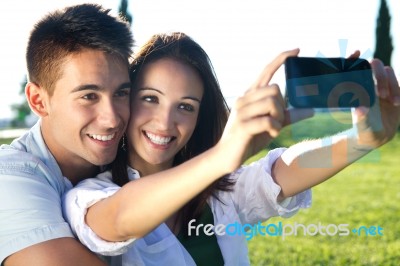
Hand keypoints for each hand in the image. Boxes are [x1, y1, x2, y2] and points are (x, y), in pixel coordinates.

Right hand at [219, 49, 313, 169]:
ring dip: (278, 118)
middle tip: (277, 121)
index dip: (281, 59)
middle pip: (275, 89)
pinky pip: (268, 120)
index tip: (297, 50)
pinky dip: (274, 128)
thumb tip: (310, 110)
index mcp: (250, 95)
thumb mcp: (270, 125)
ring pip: (272, 102)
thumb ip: (287, 116)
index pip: (266, 71)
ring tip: (272, 129)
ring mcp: (241, 111)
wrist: (226, 156)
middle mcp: (244, 99)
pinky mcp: (242, 125)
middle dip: (282, 106)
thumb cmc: (248, 139)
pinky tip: (269, 134)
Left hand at [352, 58, 399, 147]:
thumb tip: (360, 110)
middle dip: (380, 76)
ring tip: (392, 101)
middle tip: (381, 94)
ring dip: (391, 83)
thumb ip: (361, 118)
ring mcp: (384, 86)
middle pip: (376, 66)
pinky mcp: (396, 92)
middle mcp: (370, 83)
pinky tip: (397, 103)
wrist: (376, 136)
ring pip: (389, 73)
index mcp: (358, 87)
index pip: (356, 67)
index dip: (354, 58)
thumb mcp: (361, 126)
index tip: (356, 53)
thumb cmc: (363, 129)